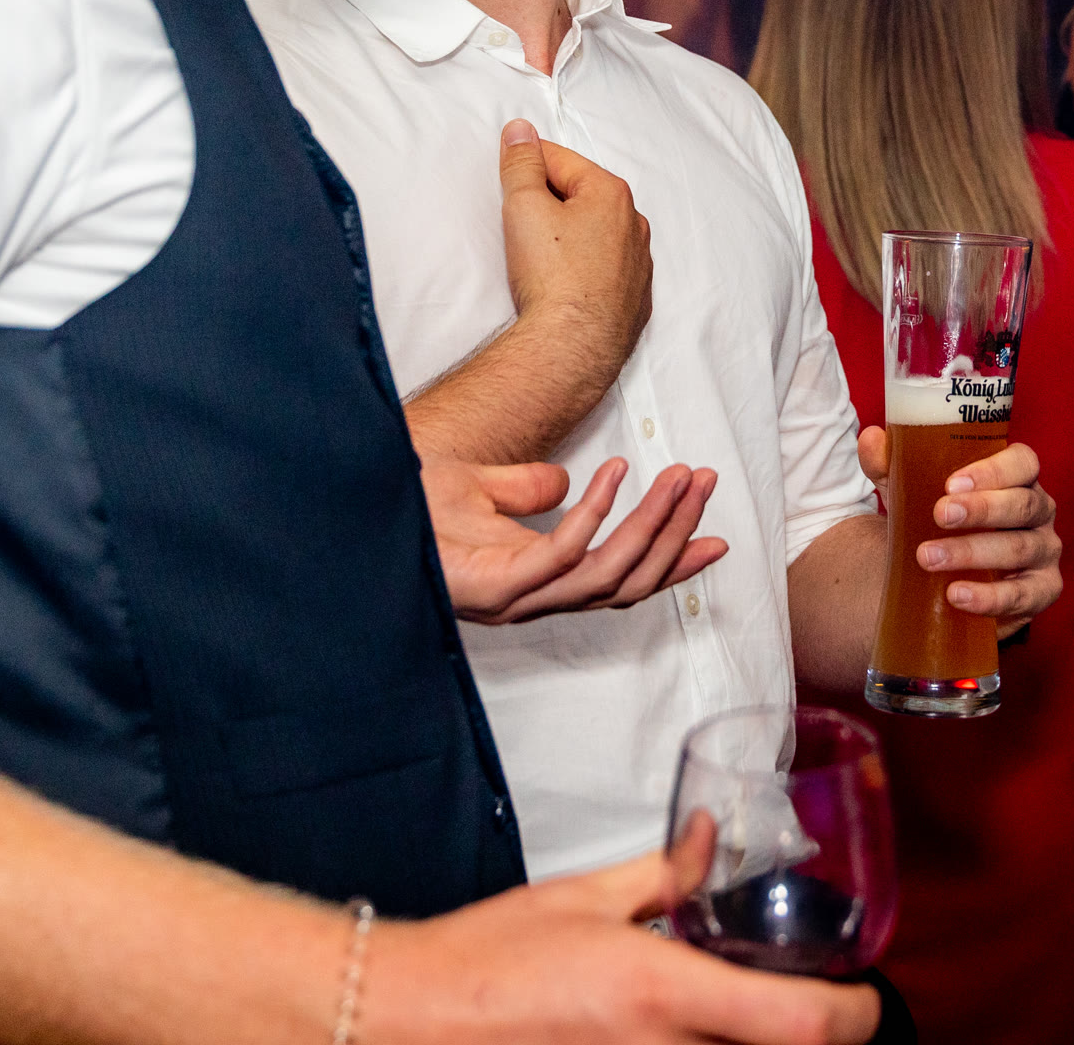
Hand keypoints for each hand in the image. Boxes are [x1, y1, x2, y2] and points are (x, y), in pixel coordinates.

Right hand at [370, 846, 879, 1043]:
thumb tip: (710, 839)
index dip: (856, 1015)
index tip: (866, 995)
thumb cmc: (497, 957)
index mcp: (665, 991)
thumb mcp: (586, 898)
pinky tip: (701, 1024)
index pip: (801, 1024)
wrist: (430, 1016)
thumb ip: (661, 873)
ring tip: (757, 1006)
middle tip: (818, 995)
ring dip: (765, 1038)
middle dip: (815, 1031)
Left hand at [423, 457, 725, 624]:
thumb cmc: (411, 510)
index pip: (621, 581)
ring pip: (606, 571)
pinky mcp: (493, 586)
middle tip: (704, 482)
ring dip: (650, 522)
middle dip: (673, 531)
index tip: (716, 539)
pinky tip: (614, 475)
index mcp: (537, 582)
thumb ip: (524, 489)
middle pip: (627, 578)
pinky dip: (593, 516)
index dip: (670, 562)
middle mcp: (533, 597)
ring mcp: (514, 596)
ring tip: (678, 475)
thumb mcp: (480, 490)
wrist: (357, 517)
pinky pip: (560, 555)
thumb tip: (561, 479)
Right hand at [499, 119, 651, 397]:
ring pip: (596, 234)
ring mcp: (639, 266)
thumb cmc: (550, 274)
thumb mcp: (523, 206)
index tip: (506, 180)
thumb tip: (520, 130)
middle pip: (581, 195)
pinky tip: (563, 283)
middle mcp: (634, 225)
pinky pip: (606, 271)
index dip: (526, 166)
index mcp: (612, 193)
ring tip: (539, 256)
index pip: (559, 159)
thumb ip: (521, 163)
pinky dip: (585, 269)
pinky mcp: (635, 302)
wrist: (572, 348)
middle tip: (519, 223)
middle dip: (550, 201)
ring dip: (569, 235)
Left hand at [857, 428, 1060, 636]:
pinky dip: (989, 597)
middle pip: (1023, 505)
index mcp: (1015, 478)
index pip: (1022, 462)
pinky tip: (955, 595)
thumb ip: (890, 465)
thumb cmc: (936, 522)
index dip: (993, 470)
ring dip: (972, 552)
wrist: (943, 578)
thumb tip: (871, 438)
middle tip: (939, 515)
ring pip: (1020, 548)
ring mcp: (1044, 552)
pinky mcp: (1042, 592)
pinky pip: (1024, 596)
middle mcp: (1038, 512)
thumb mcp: (911, 491)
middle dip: (981, 509)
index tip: (951, 483)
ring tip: (928, 558)